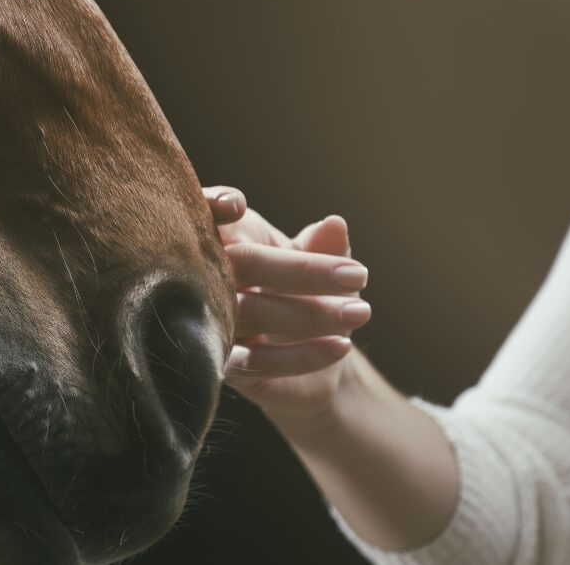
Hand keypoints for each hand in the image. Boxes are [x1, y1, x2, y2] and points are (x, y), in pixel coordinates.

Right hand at [203, 187, 370, 423]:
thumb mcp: (322, 264)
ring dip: (311, 314)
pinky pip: (257, 360)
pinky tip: (340, 346)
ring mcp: (211, 322)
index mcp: (226, 238)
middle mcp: (209, 278)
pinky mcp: (225, 366)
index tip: (240, 205)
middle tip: (358, 276)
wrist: (315, 356)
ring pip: (253, 312)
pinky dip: (302, 355)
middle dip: (302, 270)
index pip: (211, 213)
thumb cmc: (308, 293)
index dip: (217, 203)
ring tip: (360, 312)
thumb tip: (334, 224)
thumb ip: (325, 246)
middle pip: (244, 263)